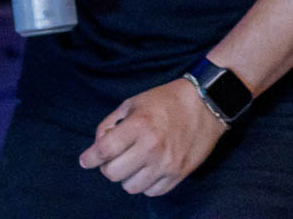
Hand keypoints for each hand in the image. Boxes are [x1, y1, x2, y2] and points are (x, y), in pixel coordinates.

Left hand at [79, 77, 227, 195]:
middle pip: (113, 174)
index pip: (104, 151)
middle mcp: (152, 147)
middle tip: (114, 157)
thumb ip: (110, 124)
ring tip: (135, 162)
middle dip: (108, 166)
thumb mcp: (134, 102)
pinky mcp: (179, 174)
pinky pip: (151, 192)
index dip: (90, 158)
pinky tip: (150, 169)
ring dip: (128, 176)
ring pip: (130, 187)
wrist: (206, 103)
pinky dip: (146, 183)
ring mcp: (166, 163)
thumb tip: (98, 147)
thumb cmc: (166, 100)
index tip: (86, 160)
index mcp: (139, 125)